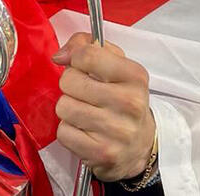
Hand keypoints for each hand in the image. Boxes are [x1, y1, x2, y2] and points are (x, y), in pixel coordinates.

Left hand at [52, 33, 155, 182]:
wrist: (139, 145)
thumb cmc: (122, 98)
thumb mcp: (115, 64)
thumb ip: (86, 46)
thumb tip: (59, 56)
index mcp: (135, 76)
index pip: (87, 55)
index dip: (76, 59)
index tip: (82, 67)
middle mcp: (130, 103)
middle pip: (69, 80)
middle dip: (71, 85)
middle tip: (86, 94)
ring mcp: (117, 131)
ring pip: (63, 106)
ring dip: (69, 109)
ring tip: (86, 113)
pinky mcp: (102, 153)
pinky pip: (63, 132)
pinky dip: (69, 131)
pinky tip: (85, 131)